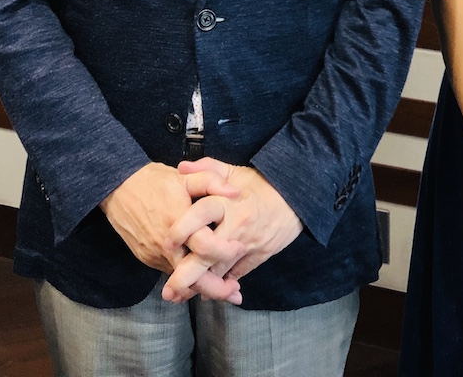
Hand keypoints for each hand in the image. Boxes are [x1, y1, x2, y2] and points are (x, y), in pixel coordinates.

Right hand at [99, 162, 243, 303]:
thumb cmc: (154, 181)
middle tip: (235, 293)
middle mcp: (166, 245)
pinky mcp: (148, 259)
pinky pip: (171, 272)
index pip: (205, 246)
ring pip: (181, 279)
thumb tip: (236, 193)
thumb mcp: (185, 177)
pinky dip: (186, 280)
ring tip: (226, 289)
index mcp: (179, 222)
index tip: (240, 250)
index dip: (224, 252)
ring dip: (202, 286)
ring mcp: (155, 255)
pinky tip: (201, 279)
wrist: (118, 188)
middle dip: (216, 288)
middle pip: (193, 277)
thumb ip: (212, 181)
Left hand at [161, 159, 302, 301]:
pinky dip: (221, 285)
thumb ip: (207, 169)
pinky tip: (205, 292)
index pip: (200, 215)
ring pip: (221, 270)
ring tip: (179, 295)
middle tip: (168, 289)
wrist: (296, 198)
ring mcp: (248, 244)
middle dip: (186, 274)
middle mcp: (237, 225)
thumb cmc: (261, 184)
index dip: (181, 229)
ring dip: (199, 285)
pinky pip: (236, 275)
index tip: (166, 242)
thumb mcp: (234, 171)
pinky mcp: (258, 256)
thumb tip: (181, 166)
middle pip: (207, 253)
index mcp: (228, 202)